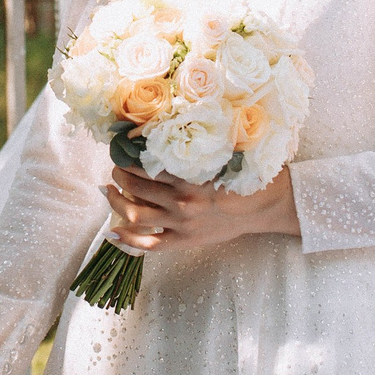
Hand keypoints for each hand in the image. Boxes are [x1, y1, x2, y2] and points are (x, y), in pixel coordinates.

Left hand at [105, 162, 298, 255]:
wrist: (264, 206)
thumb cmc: (244, 175)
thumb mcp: (220, 154)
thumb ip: (193, 147)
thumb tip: (161, 130)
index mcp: (189, 176)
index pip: (145, 164)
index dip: (127, 155)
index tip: (121, 148)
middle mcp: (181, 201)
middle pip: (134, 186)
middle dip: (119, 174)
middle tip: (116, 167)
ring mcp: (181, 224)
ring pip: (135, 213)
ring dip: (116, 200)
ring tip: (110, 190)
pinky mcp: (184, 241)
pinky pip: (148, 244)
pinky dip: (127, 239)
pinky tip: (112, 232)